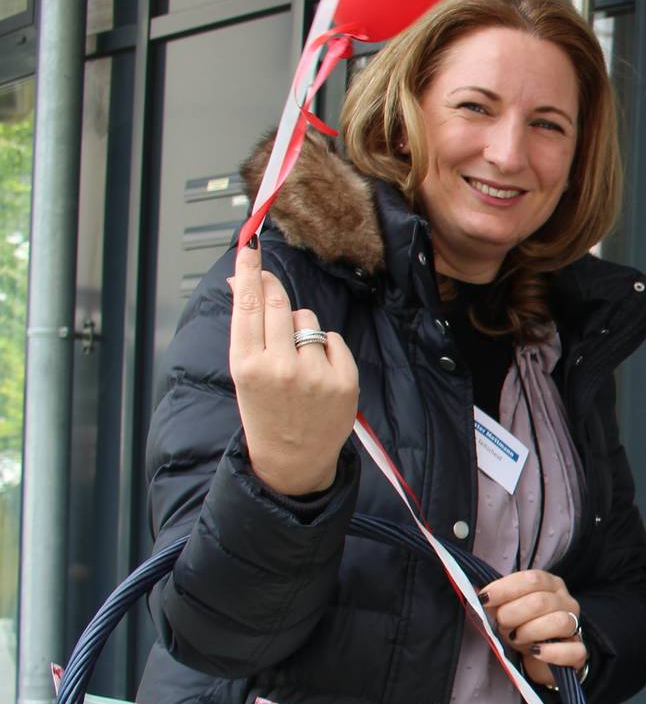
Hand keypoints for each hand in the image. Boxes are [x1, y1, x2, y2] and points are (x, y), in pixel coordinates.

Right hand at [226, 241, 357, 495]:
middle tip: (268, 282)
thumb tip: (243, 282)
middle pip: (279, 302)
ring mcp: (315, 373)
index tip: (249, 244)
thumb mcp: (244, 372)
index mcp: (247, 365)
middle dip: (273, 288)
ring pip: (308, 318)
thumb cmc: (265, 411)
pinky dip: (326, 348)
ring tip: (295, 359)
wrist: (293, 459)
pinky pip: (333, 339)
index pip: (247, 305)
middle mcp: (280, 367)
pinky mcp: (344, 379)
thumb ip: (247, 329)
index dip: (249, 270)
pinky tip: (317, 372)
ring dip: (301, 328)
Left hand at [480, 569, 583, 684]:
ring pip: (558, 622)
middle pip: (541, 601)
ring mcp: (575, 626)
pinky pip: (572, 649)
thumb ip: (494, 600)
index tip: (484, 599)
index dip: (505, 589)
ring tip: (516, 638)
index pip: (532, 579)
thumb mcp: (507, 611)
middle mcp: (566, 602)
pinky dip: (551, 652)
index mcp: (550, 585)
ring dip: (530, 631)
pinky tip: (535, 652)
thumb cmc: (523, 629)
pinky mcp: (579, 652)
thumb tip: (472, 589)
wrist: (543, 659)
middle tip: (501, 623)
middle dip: (513, 613)